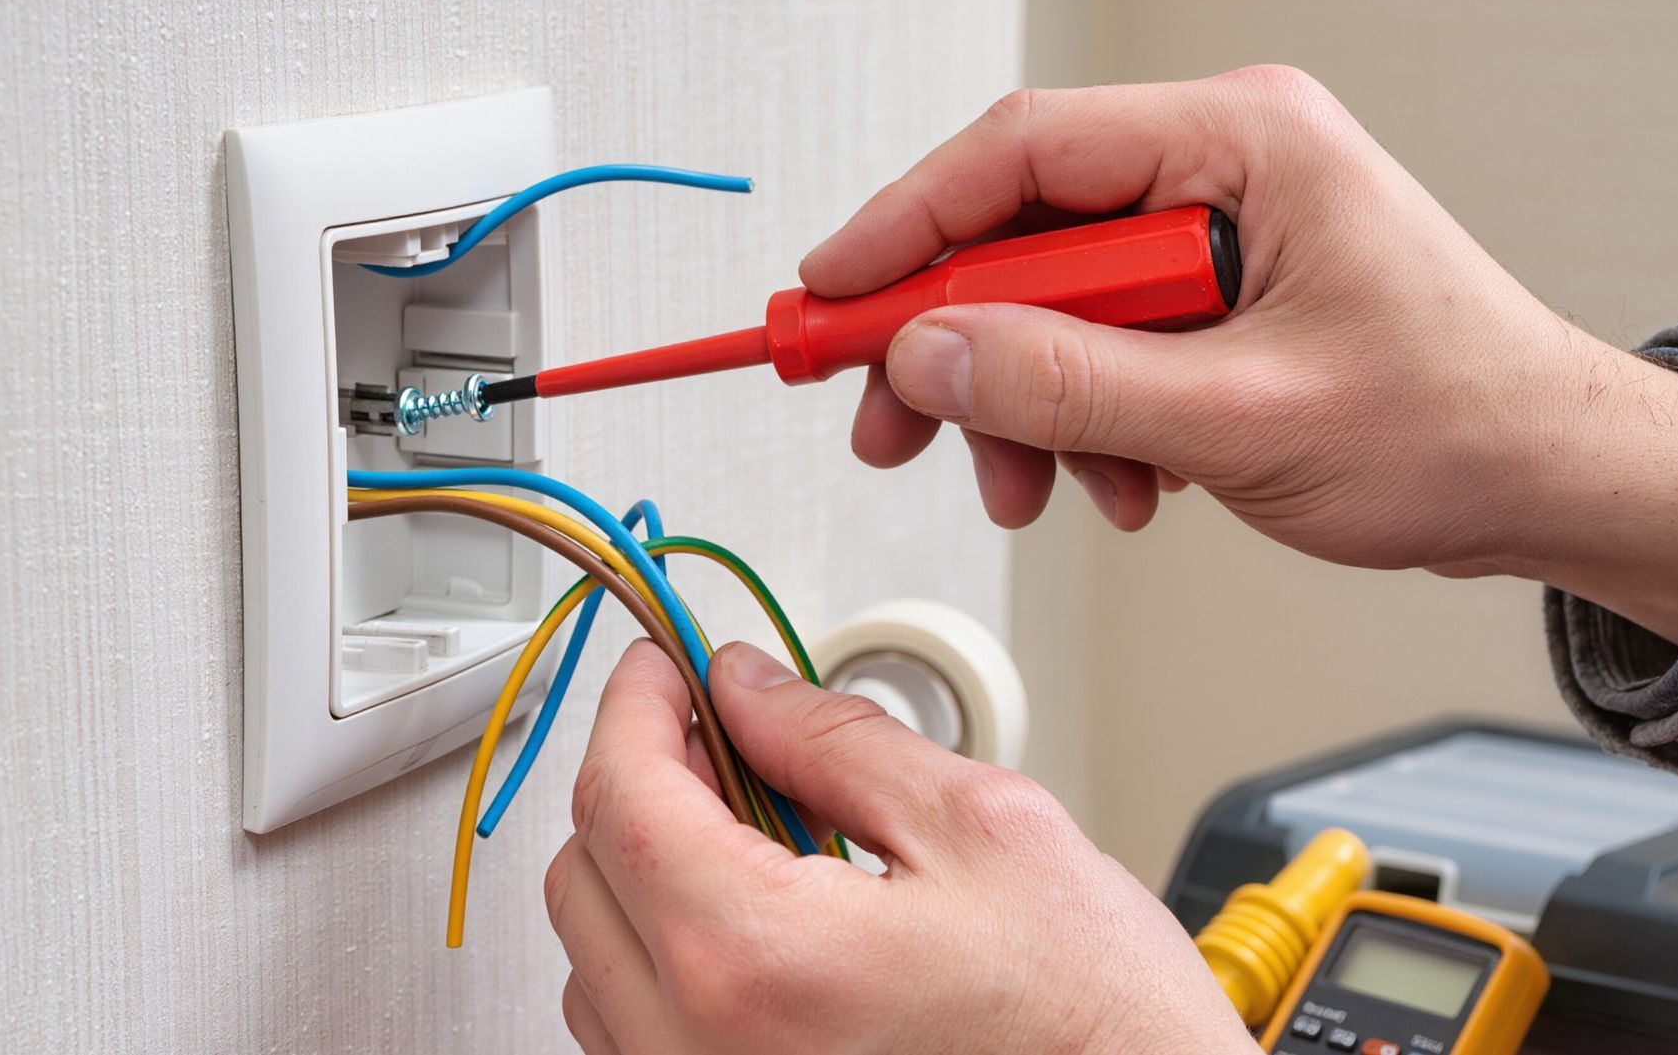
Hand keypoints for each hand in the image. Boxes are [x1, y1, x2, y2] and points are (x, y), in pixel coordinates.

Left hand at [547, 641, 1255, 1053]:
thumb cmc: (1092, 1023)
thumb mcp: (983, 830)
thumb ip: (838, 741)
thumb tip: (748, 688)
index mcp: (756, 959)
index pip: (624, 795)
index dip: (638, 702)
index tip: (666, 662)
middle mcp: (700, 1049)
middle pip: (585, 872)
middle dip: (640, 775)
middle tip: (717, 727)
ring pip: (594, 957)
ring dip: (645, 866)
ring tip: (751, 822)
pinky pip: (633, 1030)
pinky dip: (664, 951)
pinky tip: (754, 912)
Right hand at [804, 69, 1677, 644]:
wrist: (1548, 483)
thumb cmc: (1455, 424)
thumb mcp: (1242, 418)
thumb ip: (1069, 382)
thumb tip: (929, 351)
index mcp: (1242, 142)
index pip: (1021, 153)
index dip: (904, 225)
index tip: (827, 297)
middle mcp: (1222, 167)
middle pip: (1021, 230)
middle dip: (955, 343)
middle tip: (888, 419)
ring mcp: (1217, 231)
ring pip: (1051, 300)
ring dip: (1025, 403)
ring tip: (1037, 485)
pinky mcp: (1217, 295)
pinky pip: (1101, 343)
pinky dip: (1085, 420)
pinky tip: (1123, 481)